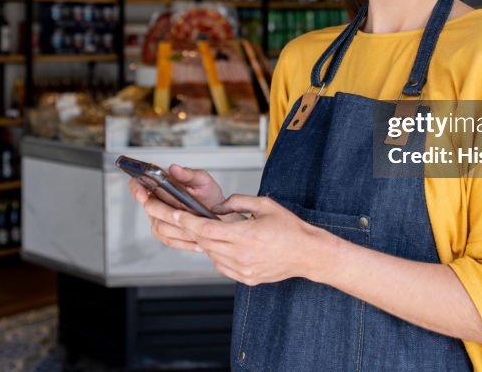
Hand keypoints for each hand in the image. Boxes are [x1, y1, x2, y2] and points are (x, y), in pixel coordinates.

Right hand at [128, 164, 225, 251]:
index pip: (138, 183)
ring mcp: (158, 219)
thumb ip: (189, 174)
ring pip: (160, 227)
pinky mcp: (164, 235)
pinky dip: (184, 241)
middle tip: (184, 214)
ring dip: (180, 229)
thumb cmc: (208, 195)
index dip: (136, 189)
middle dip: (167, 213)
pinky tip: (197, 239)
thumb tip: (175, 168)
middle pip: (150, 208)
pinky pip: (169, 240)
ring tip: (197, 228)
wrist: (219, 215)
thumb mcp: (203, 181)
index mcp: (161, 184)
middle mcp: (156, 201)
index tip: (143, 196)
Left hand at [175, 194, 330, 285]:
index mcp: (244, 235)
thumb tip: (217, 208)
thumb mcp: (264, 205)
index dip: (186, 221)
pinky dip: (217, 254)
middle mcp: (240, 255)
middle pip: (204, 242)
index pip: (205, 229)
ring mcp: (242, 269)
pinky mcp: (245, 279)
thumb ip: (237, 202)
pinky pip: (221, 266)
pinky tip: (224, 245)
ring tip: (207, 230)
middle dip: (189, 229)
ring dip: (205, 242)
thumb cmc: (290, 228)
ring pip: (211, 254)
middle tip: (178, 218)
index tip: (173, 213)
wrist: (307, 254)